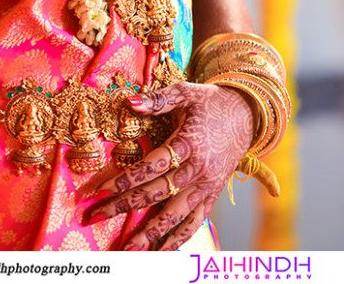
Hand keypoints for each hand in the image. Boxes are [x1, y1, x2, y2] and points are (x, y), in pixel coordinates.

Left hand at [84, 81, 255, 249]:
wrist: (247, 114)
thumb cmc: (210, 101)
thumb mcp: (184, 92)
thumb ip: (156, 100)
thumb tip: (129, 101)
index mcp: (188, 143)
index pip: (151, 166)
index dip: (125, 179)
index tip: (100, 190)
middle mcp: (198, 170)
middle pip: (156, 193)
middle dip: (124, 206)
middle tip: (96, 215)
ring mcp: (206, 185)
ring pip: (175, 215)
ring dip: (151, 233)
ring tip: (128, 248)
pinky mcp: (213, 195)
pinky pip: (196, 222)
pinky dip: (180, 238)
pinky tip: (162, 251)